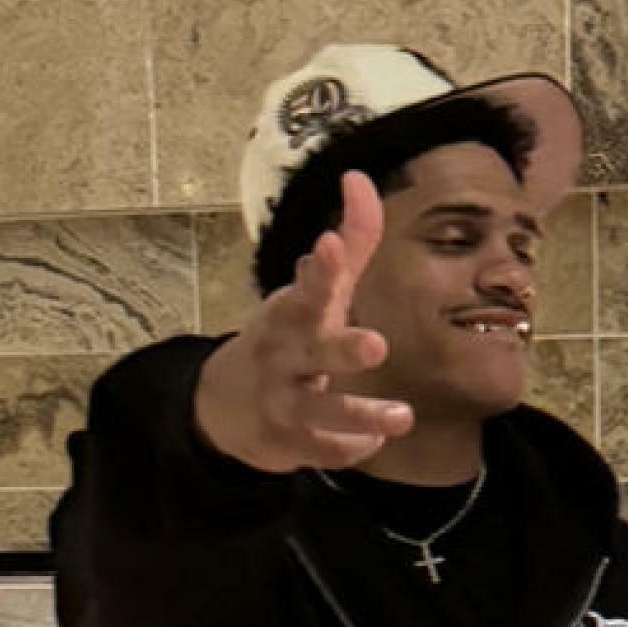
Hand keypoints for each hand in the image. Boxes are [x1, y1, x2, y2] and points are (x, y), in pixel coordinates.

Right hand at [195, 173, 415, 473]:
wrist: (224, 406)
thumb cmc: (287, 339)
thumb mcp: (314, 293)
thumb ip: (350, 244)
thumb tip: (359, 177)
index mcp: (291, 314)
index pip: (306, 289)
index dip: (321, 271)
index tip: (332, 246)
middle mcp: (285, 355)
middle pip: (313, 351)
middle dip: (343, 349)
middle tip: (377, 346)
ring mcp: (284, 401)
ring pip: (321, 410)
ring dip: (361, 415)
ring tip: (403, 417)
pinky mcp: (289, 442)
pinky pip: (322, 449)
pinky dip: (348, 448)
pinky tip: (373, 444)